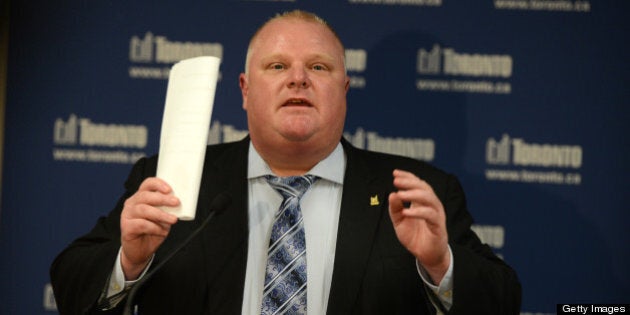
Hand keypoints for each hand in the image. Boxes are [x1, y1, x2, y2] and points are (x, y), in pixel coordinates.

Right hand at [120, 177, 178, 279]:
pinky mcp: (126, 227)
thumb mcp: (163, 217)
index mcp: (141, 197)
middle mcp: (132, 203)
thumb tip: (181, 204)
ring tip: (173, 220)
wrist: (141, 251)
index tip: (170, 189)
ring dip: (161, 214)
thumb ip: (168, 210)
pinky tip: (161, 231)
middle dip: (162, 198)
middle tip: (176, 203)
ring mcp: (127, 215)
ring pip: (144, 210)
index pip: (147, 184)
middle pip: (145, 196)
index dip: (158, 184)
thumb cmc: (153, 231)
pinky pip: (141, 224)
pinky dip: (154, 227)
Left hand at [388, 169, 449, 283]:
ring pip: (429, 198)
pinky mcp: (438, 226)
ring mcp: (436, 215)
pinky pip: (430, 215)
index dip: (408, 177)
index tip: (395, 173)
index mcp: (423, 202)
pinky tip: (406, 212)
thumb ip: (395, 209)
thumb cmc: (415, 237)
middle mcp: (432, 205)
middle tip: (396, 181)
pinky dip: (418, 212)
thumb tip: (392, 194)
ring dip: (414, 194)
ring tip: (400, 194)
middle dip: (410, 182)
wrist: (426, 256)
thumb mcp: (400, 222)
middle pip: (424, 187)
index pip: (418, 184)